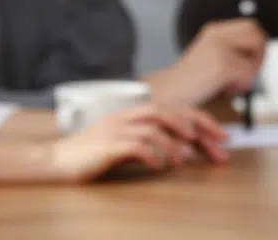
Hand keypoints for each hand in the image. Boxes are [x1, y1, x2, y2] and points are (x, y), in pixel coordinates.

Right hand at [47, 103, 227, 180]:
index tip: (222, 137)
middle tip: (218, 147)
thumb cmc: (91, 156)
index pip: (176, 109)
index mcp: (134, 114)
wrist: (55, 161)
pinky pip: (135, 145)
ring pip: (155, 127)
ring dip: (175, 143)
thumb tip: (183, 152)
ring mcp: (116, 128)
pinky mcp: (107, 145)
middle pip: (171, 113)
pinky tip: (160, 167)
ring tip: (186, 160)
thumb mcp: (126, 147)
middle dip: (199, 129)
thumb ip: (152, 145)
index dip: (202, 120)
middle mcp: (127, 116)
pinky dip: (152, 154)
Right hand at [147, 18, 266, 106]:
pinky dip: (241, 87)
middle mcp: (217, 35)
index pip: (251, 26)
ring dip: (249, 74)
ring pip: (255, 57)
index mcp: (214, 31)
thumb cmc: (189, 83)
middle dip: (258, 57)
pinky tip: (225, 90)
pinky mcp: (222, 66)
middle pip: (258, 36)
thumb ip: (231, 50)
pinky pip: (248, 76)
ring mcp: (219, 49)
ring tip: (231, 83)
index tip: (249, 62)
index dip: (257, 45)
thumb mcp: (210, 57)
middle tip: (245, 73)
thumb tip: (260, 50)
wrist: (166, 96)